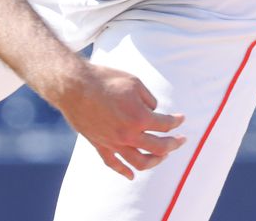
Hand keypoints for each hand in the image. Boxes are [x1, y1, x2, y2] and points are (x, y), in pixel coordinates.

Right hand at [49, 63, 185, 179]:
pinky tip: (131, 175)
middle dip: (173, 144)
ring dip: (155, 161)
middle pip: (158, 148)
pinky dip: (124, 172)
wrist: (74, 86)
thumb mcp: (134, 82)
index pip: (165, 124)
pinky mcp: (100, 145)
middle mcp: (129, 134)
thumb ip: (149, 99)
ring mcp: (114, 143)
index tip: (181, 118)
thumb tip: (153, 110)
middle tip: (180, 141)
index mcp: (140, 117)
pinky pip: (114, 164)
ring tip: (162, 157)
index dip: (176, 121)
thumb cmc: (105, 80)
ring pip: (139, 162)